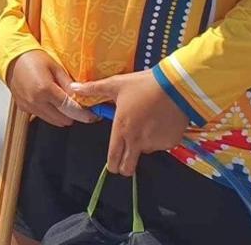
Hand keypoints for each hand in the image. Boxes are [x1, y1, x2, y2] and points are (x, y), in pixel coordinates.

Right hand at [5, 50, 96, 126]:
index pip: (70, 109)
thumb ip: (69, 85)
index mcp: (44, 89)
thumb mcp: (56, 67)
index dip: (84, 114)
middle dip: (73, 114)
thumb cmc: (34, 58)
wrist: (12, 58)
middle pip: (63, 119)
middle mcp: (35, 101)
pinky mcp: (24, 108)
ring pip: (53, 121)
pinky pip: (43, 116)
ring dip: (62, 115)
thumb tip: (81, 97)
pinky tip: (50, 101)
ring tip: (64, 102)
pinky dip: (50, 112)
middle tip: (78, 106)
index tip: (93, 115)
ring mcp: (28, 106)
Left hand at [69, 71, 188, 175]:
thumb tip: (74, 88)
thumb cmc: (144, 85)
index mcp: (122, 129)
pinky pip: (161, 144)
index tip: (112, 167)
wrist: (176, 87)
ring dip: (144, 143)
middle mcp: (137, 141)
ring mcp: (155, 143)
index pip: (113, 157)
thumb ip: (93, 89)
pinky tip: (160, 122)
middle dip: (125, 166)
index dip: (112, 165)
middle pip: (128, 166)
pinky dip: (159, 137)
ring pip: (146, 150)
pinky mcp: (171, 142)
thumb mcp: (116, 84)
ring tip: (147, 122)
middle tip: (126, 159)